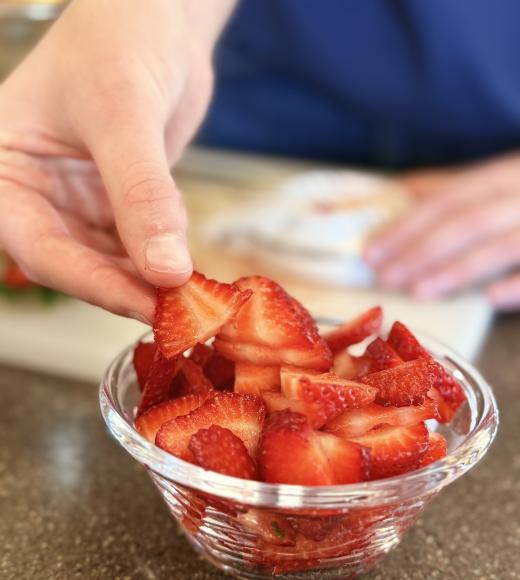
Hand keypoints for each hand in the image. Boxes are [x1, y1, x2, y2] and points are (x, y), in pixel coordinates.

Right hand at [0, 0, 233, 322]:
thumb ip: (141, 192)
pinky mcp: (119, 203)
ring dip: (149, 281)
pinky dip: (163, 261)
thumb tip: (163, 270)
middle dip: (127, 288)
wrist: (157, 16)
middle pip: (76, 262)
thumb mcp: (123, 112)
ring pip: (110, 261)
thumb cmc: (119, 38)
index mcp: (4, 171)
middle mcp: (37, 194)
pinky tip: (190, 272)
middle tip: (178, 314)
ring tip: (192, 301)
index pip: (37, 246)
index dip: (91, 283)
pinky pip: (138, 244)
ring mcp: (80, 201)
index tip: (144, 305)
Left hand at [365, 153, 519, 310]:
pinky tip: (488, 299)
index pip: (444, 200)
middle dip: (422, 251)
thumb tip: (397, 189)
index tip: (371, 252)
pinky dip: (518, 284)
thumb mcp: (495, 180)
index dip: (405, 226)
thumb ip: (450, 186)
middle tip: (387, 277)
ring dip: (457, 269)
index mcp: (502, 175)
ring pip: (500, 245)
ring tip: (419, 292)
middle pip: (467, 221)